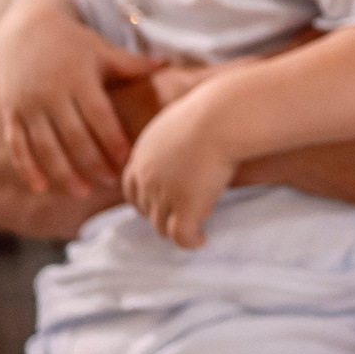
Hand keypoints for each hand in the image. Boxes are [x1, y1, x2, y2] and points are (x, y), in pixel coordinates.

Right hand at [0, 0, 159, 195]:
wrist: (26, 28)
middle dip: (92, 162)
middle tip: (111, 182)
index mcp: (78, 78)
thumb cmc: (74, 43)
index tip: (127, 160)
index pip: (98, 115)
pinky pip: (17, 144)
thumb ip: (133, 64)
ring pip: (44, 145)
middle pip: (72, 135)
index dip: (112, 139)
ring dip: (62, 172)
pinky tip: (42, 187)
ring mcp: (28, 104)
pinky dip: (27, 167)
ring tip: (81, 191)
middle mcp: (51, 92)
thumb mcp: (102, 50)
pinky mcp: (12, 112)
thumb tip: (169, 63)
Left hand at [120, 93, 235, 247]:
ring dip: (177, 229)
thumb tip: (190, 135)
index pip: (131, 188)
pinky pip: (181, 236)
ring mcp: (163, 194)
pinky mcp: (185, 207)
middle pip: (145, 210)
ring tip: (196, 229)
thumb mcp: (181, 120)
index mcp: (143, 154)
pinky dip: (190, 242)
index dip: (145, 200)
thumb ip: (175, 136)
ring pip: (161, 227)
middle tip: (184, 215)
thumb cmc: (212, 111)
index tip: (164, 202)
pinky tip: (202, 239)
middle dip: (161, 215)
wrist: (223, 118)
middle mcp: (147, 176)